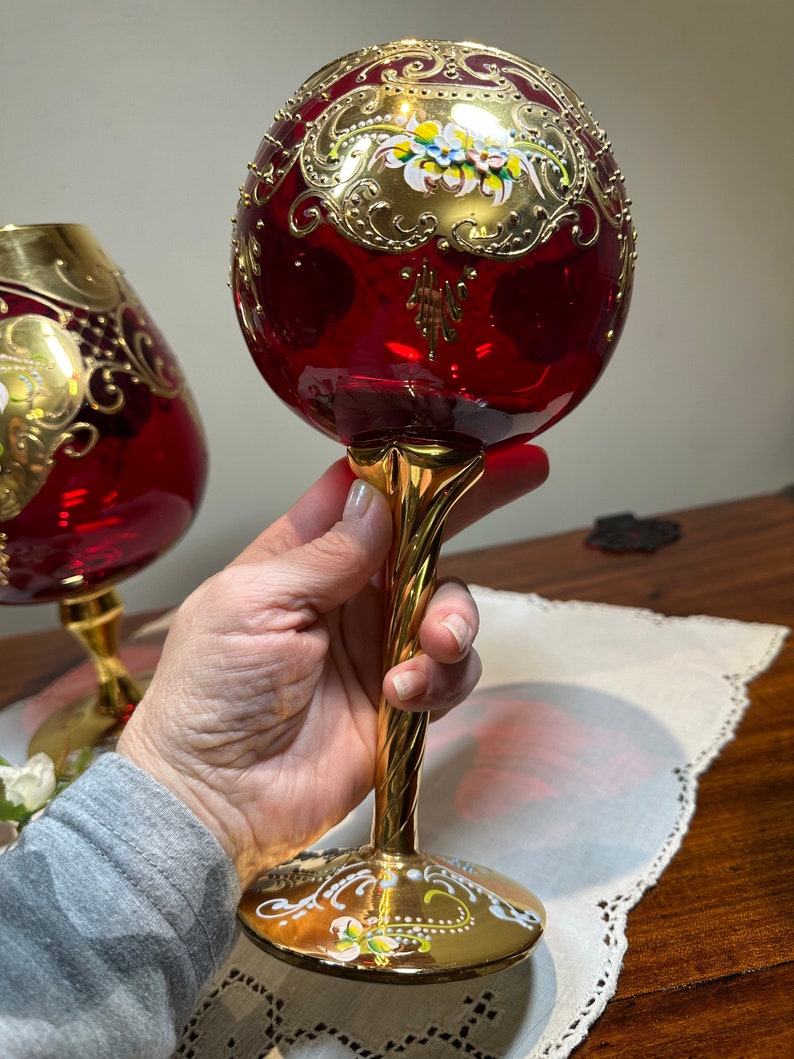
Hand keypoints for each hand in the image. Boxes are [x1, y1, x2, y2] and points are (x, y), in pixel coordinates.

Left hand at [117, 443, 547, 887]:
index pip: (364, 493)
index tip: (462, 438)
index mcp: (299, 557)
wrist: (218, 798)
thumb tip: (377, 495)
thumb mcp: (253, 603)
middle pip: (423, 537)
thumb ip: (324, 552)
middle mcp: (346, 593)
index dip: (412, 464)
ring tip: (431, 645)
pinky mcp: (403, 699)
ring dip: (453, 617)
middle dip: (473, 506)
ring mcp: (377, 645)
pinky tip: (403, 693)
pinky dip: (440, 676)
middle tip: (524, 475)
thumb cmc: (211, 693)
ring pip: (448, 603)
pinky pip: (450, 670)